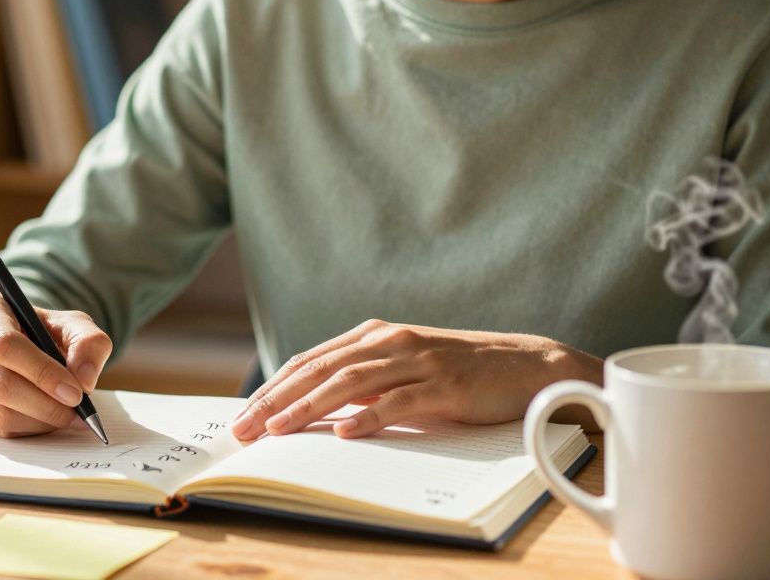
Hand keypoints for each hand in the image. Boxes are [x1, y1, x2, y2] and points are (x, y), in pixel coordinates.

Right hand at [0, 292, 112, 437]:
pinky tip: (43, 418)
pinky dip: (26, 430)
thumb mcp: (71, 324)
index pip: (6, 346)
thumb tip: (84, 379)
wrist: (13, 344)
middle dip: (46, 405)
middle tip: (77, 413)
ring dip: (39, 421)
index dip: (43, 373)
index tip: (76, 393)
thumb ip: (88, 343)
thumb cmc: (41, 332)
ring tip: (65, 416)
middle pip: (0, 384)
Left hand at [231, 320, 601, 439]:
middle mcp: (389, 342)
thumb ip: (364, 382)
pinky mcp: (444, 384)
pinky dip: (370, 417)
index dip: (274, 387)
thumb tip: (316, 406)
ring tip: (279, 431)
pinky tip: (345, 432)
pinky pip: (400, 401)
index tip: (244, 415)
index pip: (310, 362)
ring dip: (310, 407)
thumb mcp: (402, 371)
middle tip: (246, 428)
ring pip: (350, 382)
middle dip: (278, 400)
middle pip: (320, 370)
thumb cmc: (459, 372)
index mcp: (373, 337)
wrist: (525, 365)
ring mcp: (416, 360)